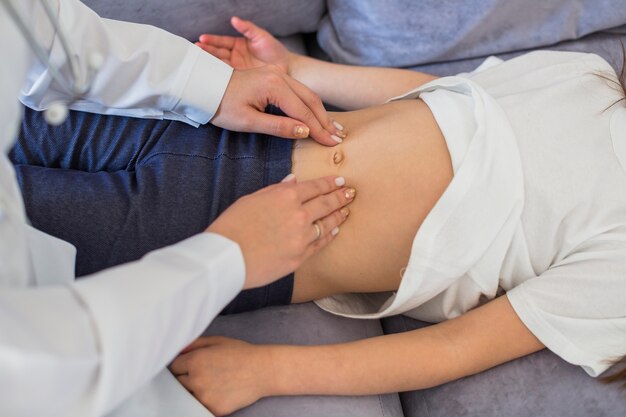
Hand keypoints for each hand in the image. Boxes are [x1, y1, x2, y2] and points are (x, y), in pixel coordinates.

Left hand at [170, 336, 272, 415]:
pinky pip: (200, 406)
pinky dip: (205, 400)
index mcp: (195, 361)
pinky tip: (217, 392)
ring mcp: (204, 397)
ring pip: (187, 396)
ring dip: (193, 390)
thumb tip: (177, 350)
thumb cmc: (241, 353)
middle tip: (202, 374)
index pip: (173, 367)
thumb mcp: (217, 341)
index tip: (191, 365)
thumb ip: (193, 344)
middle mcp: (196, 380)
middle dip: (186, 378)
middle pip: (178, 383)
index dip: (182, 365)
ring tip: (210, 383)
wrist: (263, 370)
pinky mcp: (213, 409)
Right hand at [196, 16, 289, 72]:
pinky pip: (226, 77)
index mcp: (238, 44)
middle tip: (195, 50)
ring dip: (208, 63)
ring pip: (219, 65)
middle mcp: (234, 56)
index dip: (212, 40)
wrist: (285, 69)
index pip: (221, 41)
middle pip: (217, 53)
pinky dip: (218, 76)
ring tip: (197, 61)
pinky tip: (208, 75)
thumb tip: (234, 19)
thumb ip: (248, 29)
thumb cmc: (275, 51)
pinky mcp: (239, 80)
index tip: (202, 39)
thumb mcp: (262, 37)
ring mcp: (235, 69)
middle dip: (206, 51)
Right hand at [206, 175, 354, 288]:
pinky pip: (321, 244)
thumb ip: (276, 190)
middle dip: (341, 196)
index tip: (340, 180)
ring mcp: (302, 237)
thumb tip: (293, 182)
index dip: (330, 183)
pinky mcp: (300, 257)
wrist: (227, 257)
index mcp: (286, 196)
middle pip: (327, 203)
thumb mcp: (252, 199)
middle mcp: (299, 215)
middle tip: (351, 193)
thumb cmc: (233, 225)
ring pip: (328, 224)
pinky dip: (330, 235)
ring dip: (339, 215)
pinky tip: (335, 230)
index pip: (315, 187)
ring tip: (346, 210)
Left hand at [210, 65, 343, 145]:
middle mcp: (279, 76)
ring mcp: (276, 73)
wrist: (203, 87)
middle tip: (338, 138)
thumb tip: (304, 131)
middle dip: (325, 120)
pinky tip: (316, 114)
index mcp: (274, 86)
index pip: (303, 112)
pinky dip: (309, 104)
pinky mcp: (273, 75)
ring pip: (306, 93)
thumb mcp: (248, 122)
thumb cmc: (221, 106)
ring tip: (332, 128)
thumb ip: (278, 127)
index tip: (330, 144)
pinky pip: (298, 90)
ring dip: (320, 112)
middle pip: (310, 100)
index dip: (318, 130)